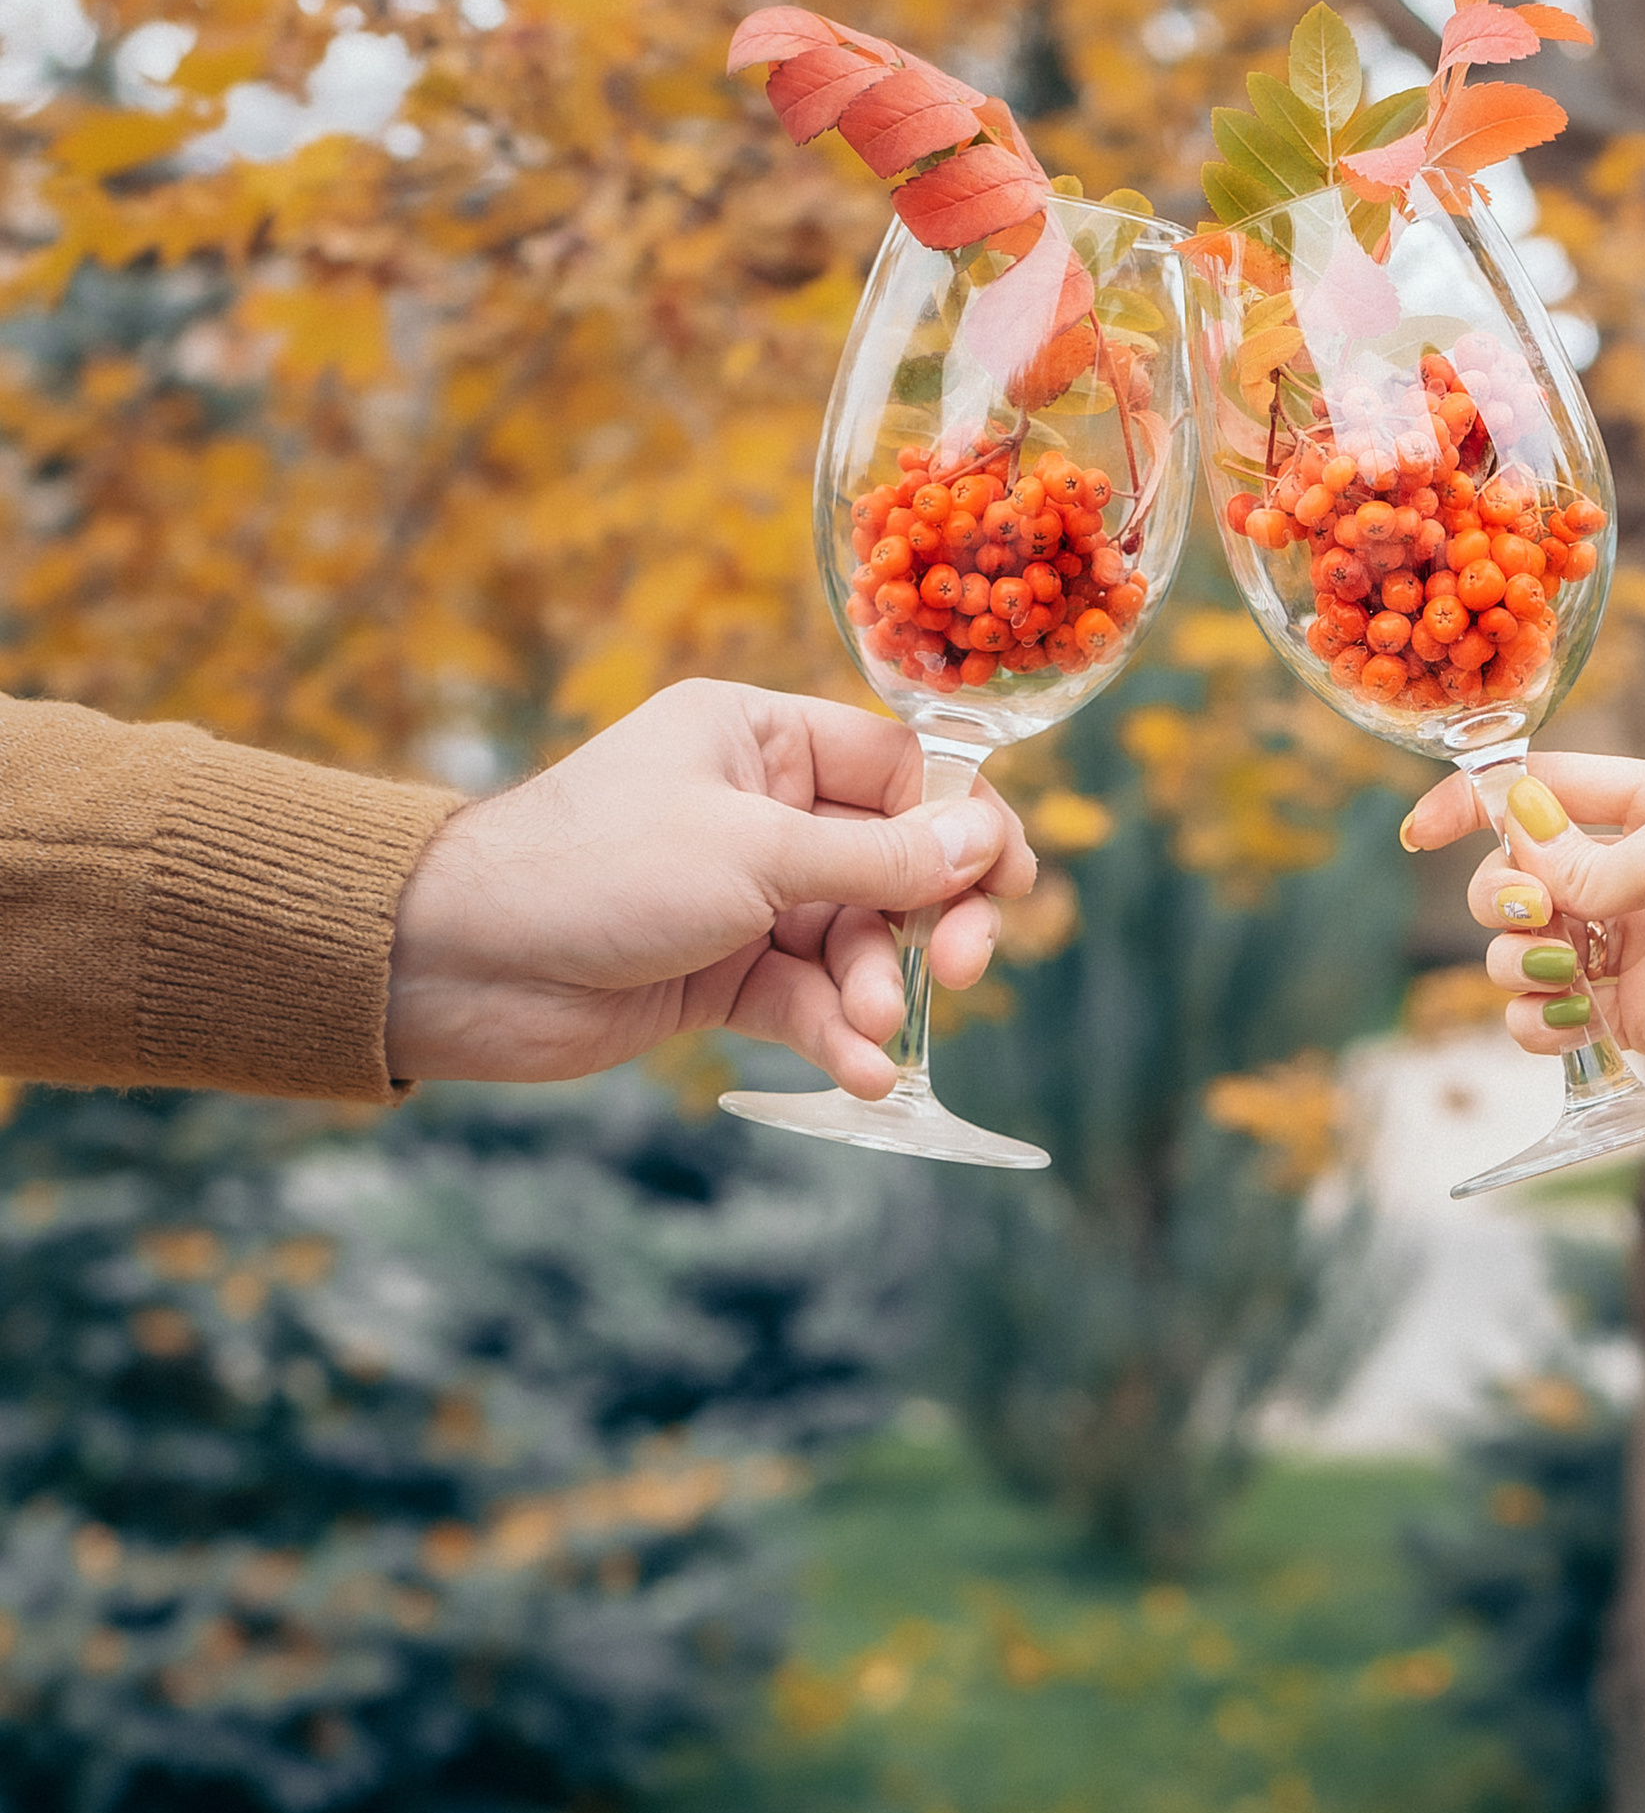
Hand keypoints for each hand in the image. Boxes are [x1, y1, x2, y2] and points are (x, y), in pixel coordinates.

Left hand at [387, 681, 1035, 1091]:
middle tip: (962, 968)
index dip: (963, 824)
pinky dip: (836, 1034)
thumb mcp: (754, 854)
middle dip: (931, 919)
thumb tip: (985, 841)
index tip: (1010, 884)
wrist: (465, 962)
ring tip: (874, 1031)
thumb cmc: (595, 869)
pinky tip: (862, 1073)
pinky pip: (806, 999)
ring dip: (876, 989)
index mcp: (758, 738)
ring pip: (853, 941)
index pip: (898, 769)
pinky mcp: (719, 974)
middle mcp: (758, 810)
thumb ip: (878, 861)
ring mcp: (740, 896)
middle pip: (892, 863)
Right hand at [1404, 753, 1644, 1104]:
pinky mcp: (1628, 1011)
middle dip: (1504, 894)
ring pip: (1521, 945)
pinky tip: (1571, 1020)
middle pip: (1518, 871)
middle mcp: (1641, 869)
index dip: (1476, 803)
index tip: (1421, 832)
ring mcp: (1630, 943)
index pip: (1548, 787)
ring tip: (1563, 976)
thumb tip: (1521, 849)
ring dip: (1518, 961)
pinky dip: (1539, 1019)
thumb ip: (1588, 853)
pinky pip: (1545, 1011)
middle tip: (1535, 916)